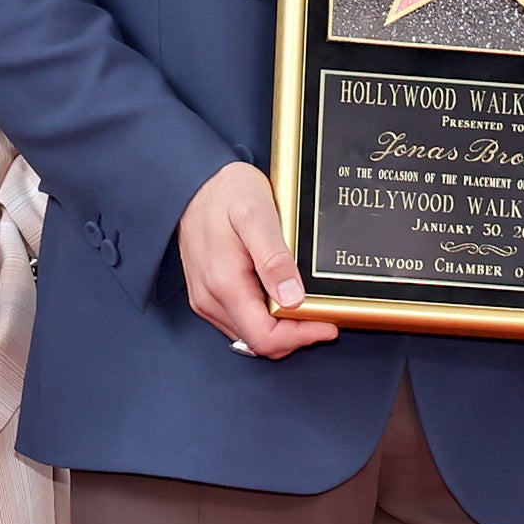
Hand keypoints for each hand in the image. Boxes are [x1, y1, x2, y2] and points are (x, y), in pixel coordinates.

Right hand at [177, 161, 338, 357]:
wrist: (195, 180)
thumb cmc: (225, 192)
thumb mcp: (256, 215)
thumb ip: (274, 258)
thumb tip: (292, 297)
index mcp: (224, 283)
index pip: (265, 338)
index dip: (301, 337)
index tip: (327, 323)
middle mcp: (211, 298)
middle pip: (260, 342)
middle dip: (296, 334)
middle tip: (323, 312)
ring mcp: (207, 298)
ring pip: (251, 335)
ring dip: (282, 328)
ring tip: (306, 303)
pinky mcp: (208, 294)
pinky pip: (241, 321)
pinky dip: (266, 318)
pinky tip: (281, 296)